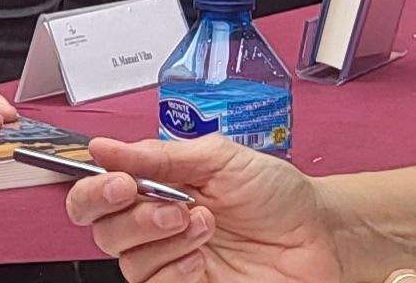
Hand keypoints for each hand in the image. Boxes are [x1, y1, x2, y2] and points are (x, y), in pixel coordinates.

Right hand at [65, 134, 340, 282]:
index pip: (98, 192)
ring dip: (162, 238)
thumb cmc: (276, 194)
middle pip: (103, 229)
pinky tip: (201, 255)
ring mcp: (170, 261)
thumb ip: (161, 156)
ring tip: (204, 223)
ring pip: (127, 260)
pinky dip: (174, 267)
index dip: (96, 188)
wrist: (318, 234)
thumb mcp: (222, 159)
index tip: (120, 181)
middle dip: (132, 215)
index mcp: (157, 185)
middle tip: (173, 205)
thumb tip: (104, 148)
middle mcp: (156, 225)